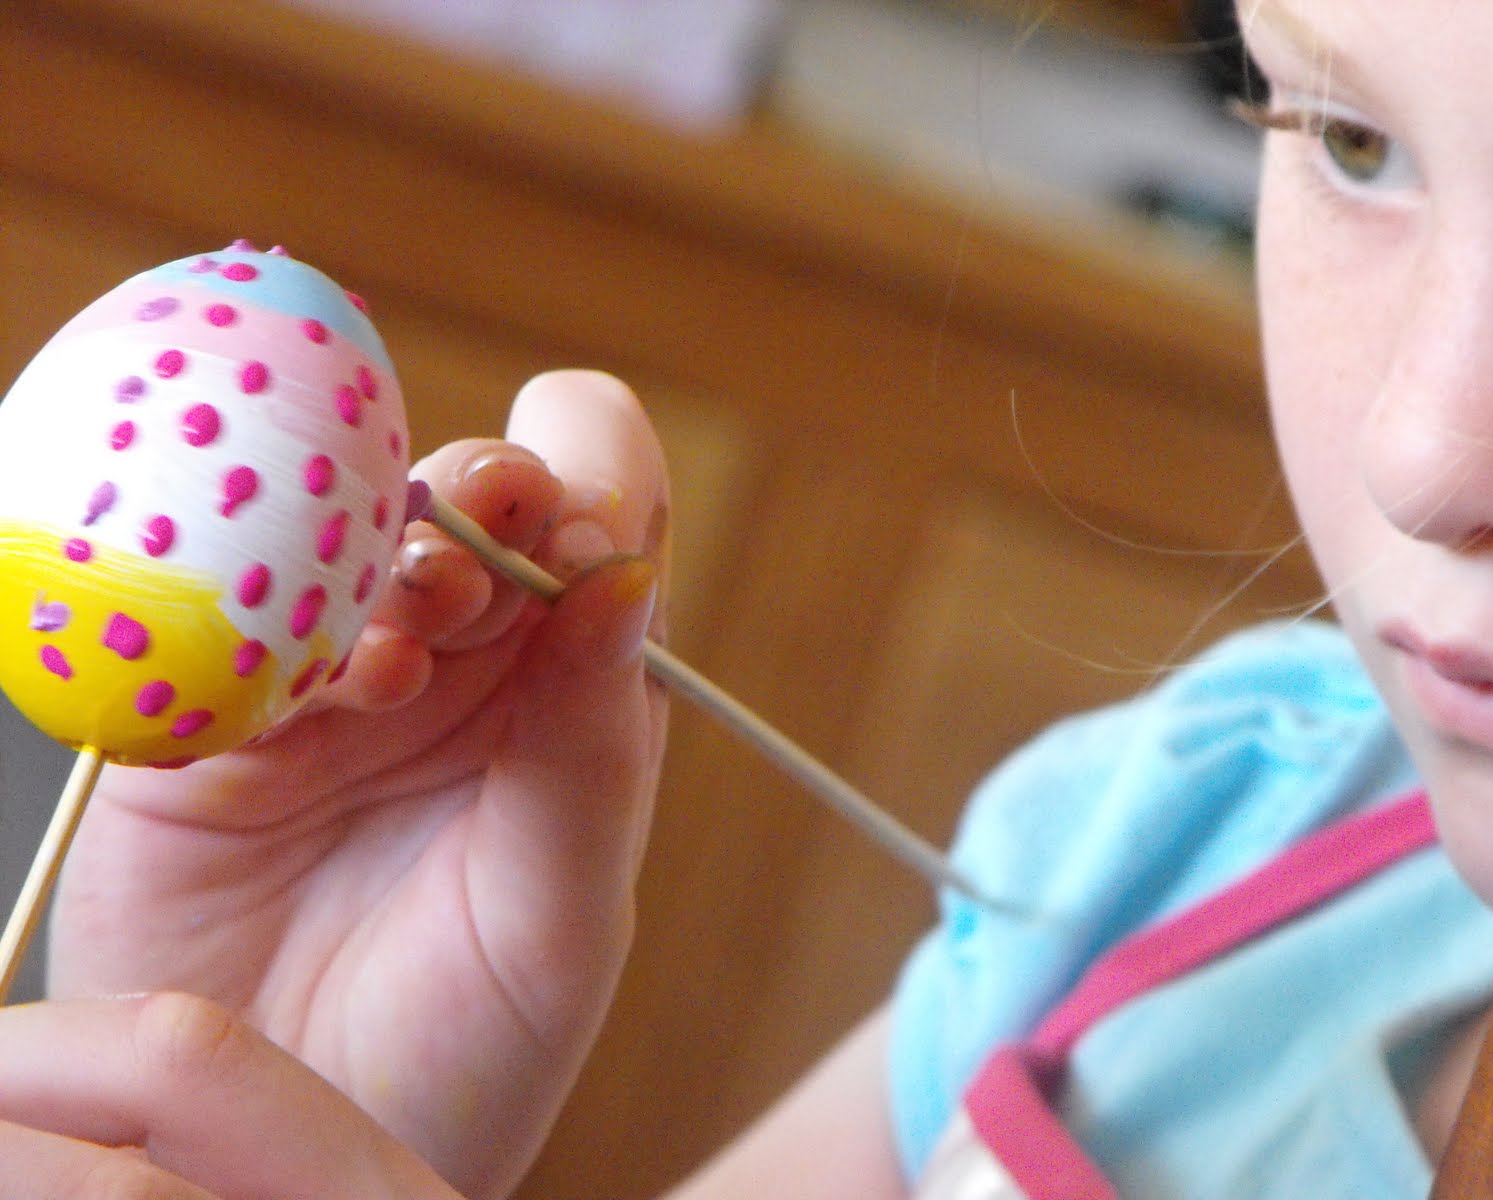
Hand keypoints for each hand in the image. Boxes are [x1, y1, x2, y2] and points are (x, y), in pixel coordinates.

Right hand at [46, 371, 670, 1198]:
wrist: (307, 1150)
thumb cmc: (467, 1045)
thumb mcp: (563, 912)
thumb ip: (596, 748)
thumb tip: (627, 575)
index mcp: (571, 680)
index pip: (604, 503)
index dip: (595, 488)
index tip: (581, 545)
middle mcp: (462, 656)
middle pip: (478, 490)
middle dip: (485, 503)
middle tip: (478, 581)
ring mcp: (337, 673)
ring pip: (355, 529)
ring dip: (388, 559)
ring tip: (407, 663)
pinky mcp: (222, 713)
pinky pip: (239, 615)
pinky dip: (286, 628)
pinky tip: (335, 696)